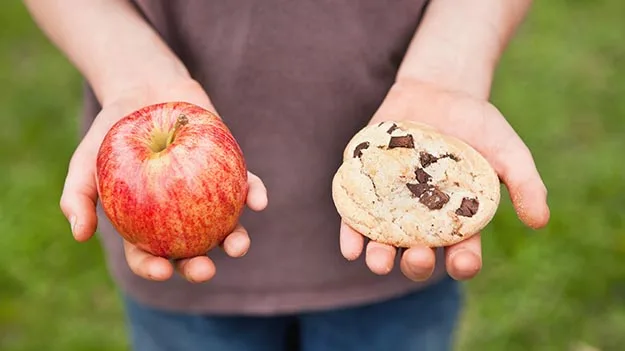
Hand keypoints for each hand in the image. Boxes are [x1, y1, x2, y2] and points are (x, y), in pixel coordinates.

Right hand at [59, 79, 267, 282]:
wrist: (144, 90)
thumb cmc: (111, 131)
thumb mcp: (85, 161)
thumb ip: (78, 197)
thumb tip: (80, 235)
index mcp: (145, 223)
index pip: (148, 254)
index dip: (154, 268)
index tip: (161, 270)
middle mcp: (179, 215)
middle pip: (191, 249)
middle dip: (199, 266)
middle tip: (205, 270)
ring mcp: (207, 194)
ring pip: (225, 225)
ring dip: (236, 240)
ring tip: (238, 246)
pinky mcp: (229, 170)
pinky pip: (246, 186)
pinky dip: (255, 194)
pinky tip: (259, 202)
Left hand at [340, 80, 549, 280]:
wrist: (438, 89)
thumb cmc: (477, 125)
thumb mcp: (507, 150)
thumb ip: (525, 183)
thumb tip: (539, 221)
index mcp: (457, 219)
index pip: (461, 251)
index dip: (463, 263)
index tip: (463, 263)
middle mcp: (423, 218)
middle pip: (419, 253)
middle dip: (417, 264)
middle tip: (419, 258)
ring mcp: (392, 203)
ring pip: (384, 241)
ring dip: (380, 257)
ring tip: (379, 262)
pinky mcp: (367, 185)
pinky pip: (355, 215)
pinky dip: (351, 234)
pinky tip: (350, 247)